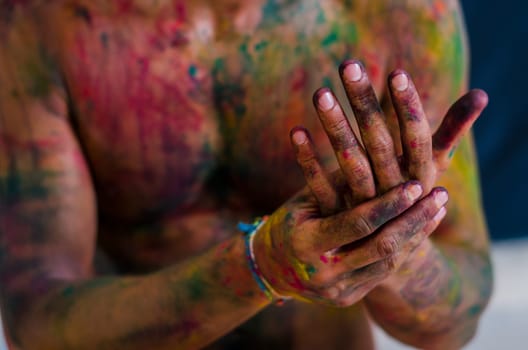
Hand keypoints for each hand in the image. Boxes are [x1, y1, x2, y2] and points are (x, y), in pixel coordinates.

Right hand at [252, 181, 447, 306]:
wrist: (270, 269)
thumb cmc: (286, 225)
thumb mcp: (304, 202)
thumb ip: (337, 186)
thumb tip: (376, 152)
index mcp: (307, 244)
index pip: (357, 224)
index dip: (388, 204)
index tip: (416, 184)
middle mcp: (325, 273)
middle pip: (381, 247)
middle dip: (414, 220)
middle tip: (440, 195)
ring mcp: (338, 290)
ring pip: (388, 263)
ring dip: (416, 234)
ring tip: (438, 208)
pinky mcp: (349, 298)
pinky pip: (384, 272)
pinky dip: (405, 248)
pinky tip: (421, 227)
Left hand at [290, 60, 486, 213]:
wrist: (390, 255)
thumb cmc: (410, 197)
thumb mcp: (431, 166)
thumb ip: (451, 130)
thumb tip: (480, 94)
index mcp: (420, 178)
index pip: (417, 138)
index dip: (408, 107)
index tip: (397, 72)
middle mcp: (394, 194)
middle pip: (379, 144)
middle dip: (364, 104)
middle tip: (349, 65)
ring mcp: (365, 208)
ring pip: (350, 164)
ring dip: (336, 127)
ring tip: (320, 92)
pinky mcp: (337, 218)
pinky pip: (320, 187)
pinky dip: (307, 159)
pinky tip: (296, 130)